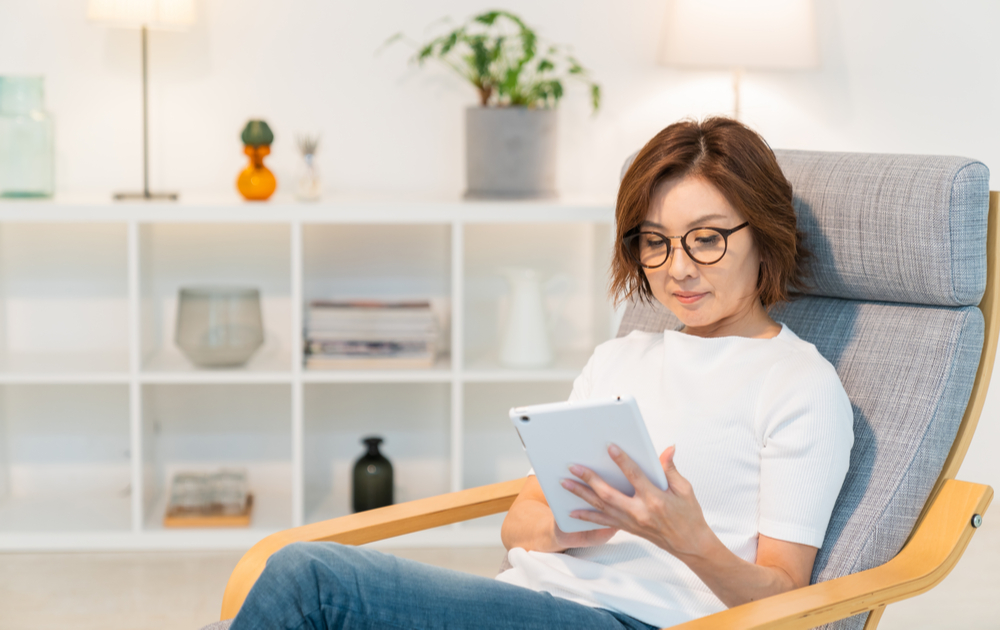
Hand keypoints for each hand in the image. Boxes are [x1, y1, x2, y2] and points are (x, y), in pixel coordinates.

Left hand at [560, 444, 715, 560]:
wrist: (689, 544)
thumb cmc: (689, 515)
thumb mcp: (685, 490)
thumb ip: (670, 469)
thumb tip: (667, 449)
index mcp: (654, 499)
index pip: (634, 476)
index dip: (622, 460)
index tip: (610, 447)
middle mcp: (639, 512)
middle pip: (608, 493)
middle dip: (589, 479)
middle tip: (573, 467)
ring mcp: (631, 522)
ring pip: (601, 507)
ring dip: (582, 495)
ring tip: (565, 483)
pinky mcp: (627, 528)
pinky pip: (603, 522)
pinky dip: (587, 516)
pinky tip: (573, 511)